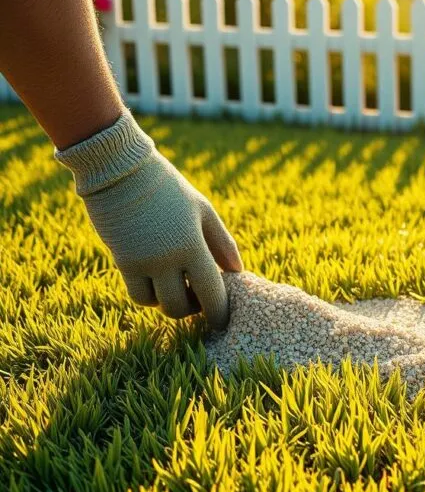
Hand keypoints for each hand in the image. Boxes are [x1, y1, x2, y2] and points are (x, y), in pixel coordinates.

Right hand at [55, 112, 242, 328]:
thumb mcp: (201, 210)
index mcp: (193, 245)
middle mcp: (168, 259)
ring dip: (171, 304)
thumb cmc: (168, 188)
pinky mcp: (122, 262)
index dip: (218, 312)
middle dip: (193, 309)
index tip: (222, 320)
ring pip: (159, 305)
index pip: (211, 293)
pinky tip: (159, 282)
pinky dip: (151, 297)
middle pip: (182, 307)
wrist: (120, 171)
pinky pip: (138, 296)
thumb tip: (238, 271)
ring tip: (179, 288)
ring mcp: (143, 263)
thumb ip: (221, 242)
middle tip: (198, 297)